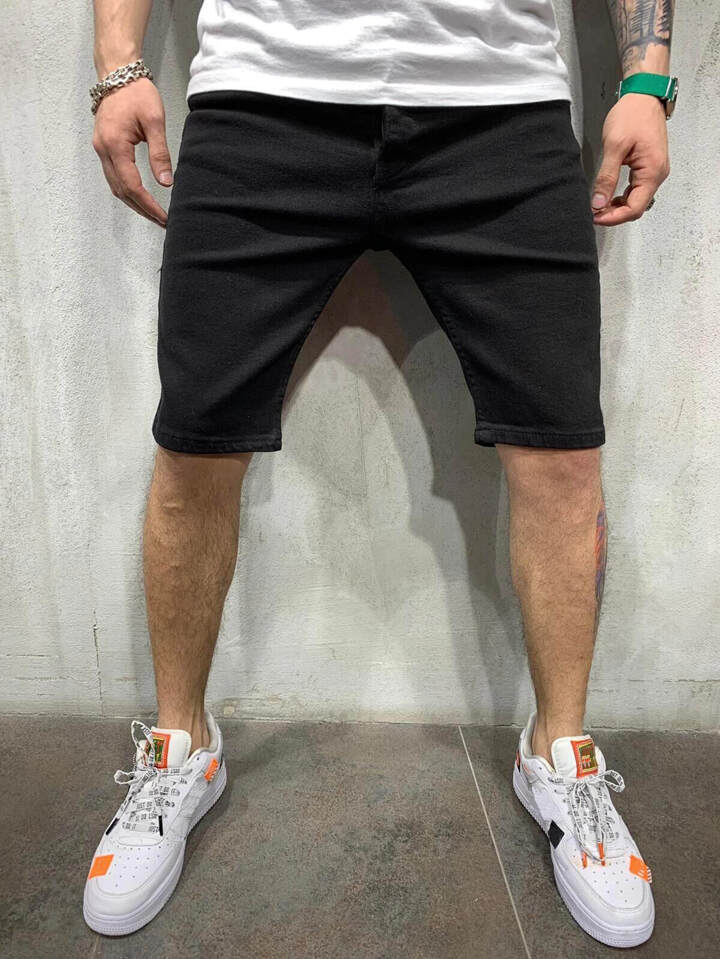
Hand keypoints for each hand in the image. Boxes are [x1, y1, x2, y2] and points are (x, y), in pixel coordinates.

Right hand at [92, 78, 171, 227]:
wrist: (118, 74)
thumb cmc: (137, 93)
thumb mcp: (154, 121)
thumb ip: (160, 154)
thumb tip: (166, 182)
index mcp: (115, 145)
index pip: (132, 186)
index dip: (148, 205)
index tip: (163, 217)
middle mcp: (103, 150)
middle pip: (121, 191)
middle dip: (141, 209)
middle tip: (161, 221)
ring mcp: (101, 149)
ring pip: (115, 186)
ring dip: (133, 202)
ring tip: (153, 214)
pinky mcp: (103, 146)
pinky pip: (113, 176)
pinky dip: (126, 190)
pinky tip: (140, 196)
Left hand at [591, 93, 669, 225]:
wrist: (644, 95)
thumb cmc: (633, 114)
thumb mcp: (614, 146)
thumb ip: (606, 177)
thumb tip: (598, 202)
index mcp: (652, 171)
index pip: (634, 208)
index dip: (614, 217)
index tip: (595, 216)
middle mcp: (657, 174)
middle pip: (636, 207)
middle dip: (614, 214)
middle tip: (594, 212)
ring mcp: (654, 170)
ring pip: (636, 199)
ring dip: (618, 206)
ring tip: (598, 204)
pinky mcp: (649, 166)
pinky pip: (637, 189)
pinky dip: (622, 196)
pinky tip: (609, 194)